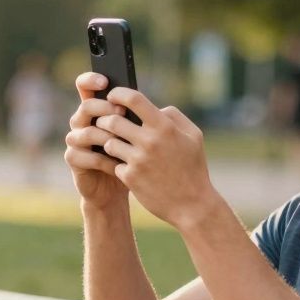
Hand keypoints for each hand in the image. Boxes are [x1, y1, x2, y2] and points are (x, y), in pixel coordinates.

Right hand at [65, 72, 130, 208]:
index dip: (90, 80)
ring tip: (124, 142)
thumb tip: (146, 103)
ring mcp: (75, 140)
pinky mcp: (73, 159)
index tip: (104, 81)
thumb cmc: (128, 154)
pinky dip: (105, 160)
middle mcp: (81, 121)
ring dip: (107, 136)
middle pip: (86, 106)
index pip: (84, 86)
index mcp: (94, 109)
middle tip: (122, 113)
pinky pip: (86, 156)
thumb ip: (133, 116)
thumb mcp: (133, 132)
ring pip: (86, 132)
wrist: (115, 186)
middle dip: (105, 108)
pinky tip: (120, 164)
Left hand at [91, 86, 225, 230]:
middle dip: (106, 118)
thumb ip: (174, 117)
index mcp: (164, 127)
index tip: (113, 95)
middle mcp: (149, 142)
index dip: (118, 94)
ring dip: (109, 141)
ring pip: (108, 142)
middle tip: (106, 121)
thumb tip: (155, 107)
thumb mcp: (194, 137)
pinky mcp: (130, 178)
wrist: (192, 205)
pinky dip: (116, 163)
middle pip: (113, 120)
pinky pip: (113, 163)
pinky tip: (123, 165)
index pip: (133, 99)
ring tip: (115, 143)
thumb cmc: (194, 168)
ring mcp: (138, 161)